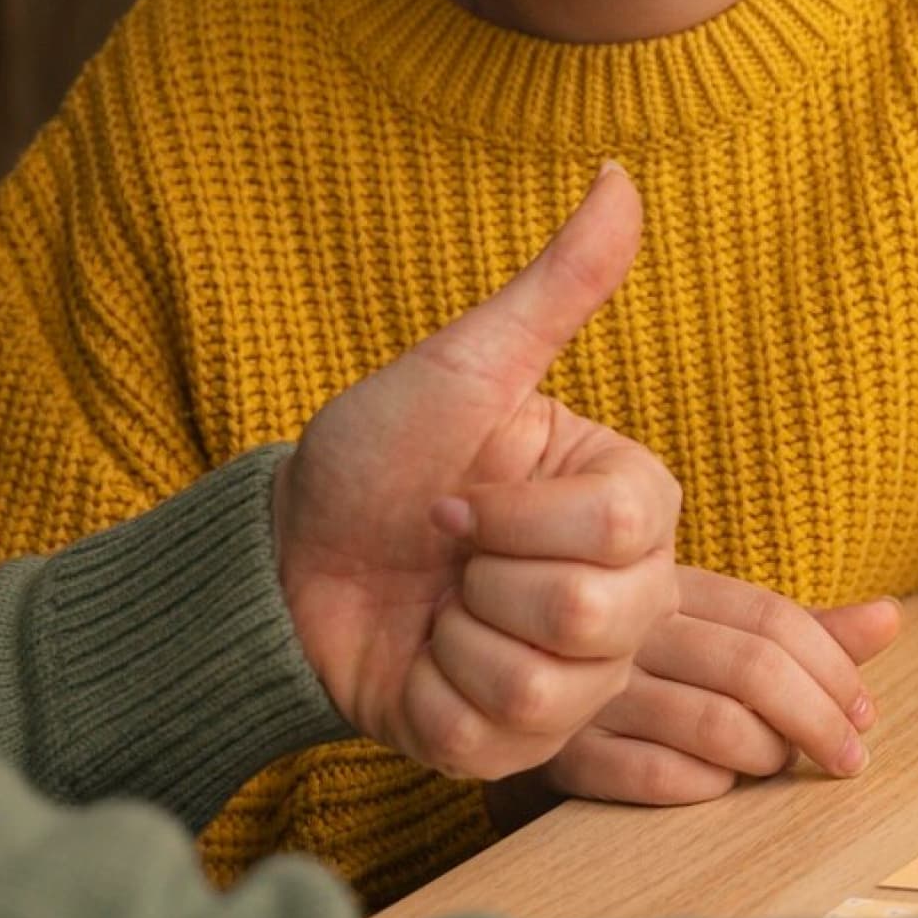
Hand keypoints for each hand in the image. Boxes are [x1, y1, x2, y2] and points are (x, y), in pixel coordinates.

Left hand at [272, 165, 680, 780]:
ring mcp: (576, 680)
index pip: (623, 529)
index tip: (458, 492)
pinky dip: (432, 694)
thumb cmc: (380, 454)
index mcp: (629, 507)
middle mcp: (625, 597)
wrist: (288, 559)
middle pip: (595, 614)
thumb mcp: (467, 365)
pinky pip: (498, 735)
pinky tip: (419, 657)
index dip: (515, 513)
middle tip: (442, 548)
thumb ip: (561, 281)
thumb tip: (618, 171)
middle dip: (483, 573)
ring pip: (547, 681)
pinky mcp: (517, 747)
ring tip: (433, 603)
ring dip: (454, 634)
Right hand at [539, 564, 903, 804]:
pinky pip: (655, 776)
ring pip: (714, 725)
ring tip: (780, 764)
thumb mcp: (709, 625)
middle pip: (753, 669)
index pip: (769, 616)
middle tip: (849, 757)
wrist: (499, 684)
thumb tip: (893, 618)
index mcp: (672, 585)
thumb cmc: (637, 656)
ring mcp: (597, 689)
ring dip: (767, 755)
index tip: (866, 711)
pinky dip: (706, 787)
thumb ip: (800, 629)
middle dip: (819, 720)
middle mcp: (634, 628)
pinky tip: (720, 785)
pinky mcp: (564, 751)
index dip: (832, 664)